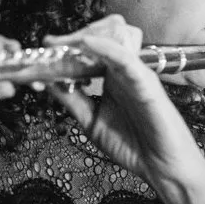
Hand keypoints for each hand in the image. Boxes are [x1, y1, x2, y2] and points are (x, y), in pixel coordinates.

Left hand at [44, 16, 204, 197]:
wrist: (161, 166)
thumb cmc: (134, 146)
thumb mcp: (92, 121)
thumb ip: (73, 100)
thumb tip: (50, 83)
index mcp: (112, 79)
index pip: (88, 52)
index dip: (65, 47)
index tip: (43, 49)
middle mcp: (123, 72)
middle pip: (99, 38)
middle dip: (72, 38)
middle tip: (49, 44)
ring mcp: (135, 74)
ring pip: (114, 39)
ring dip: (88, 36)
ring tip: (65, 44)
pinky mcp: (146, 82)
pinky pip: (126, 58)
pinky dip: (106, 47)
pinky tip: (87, 44)